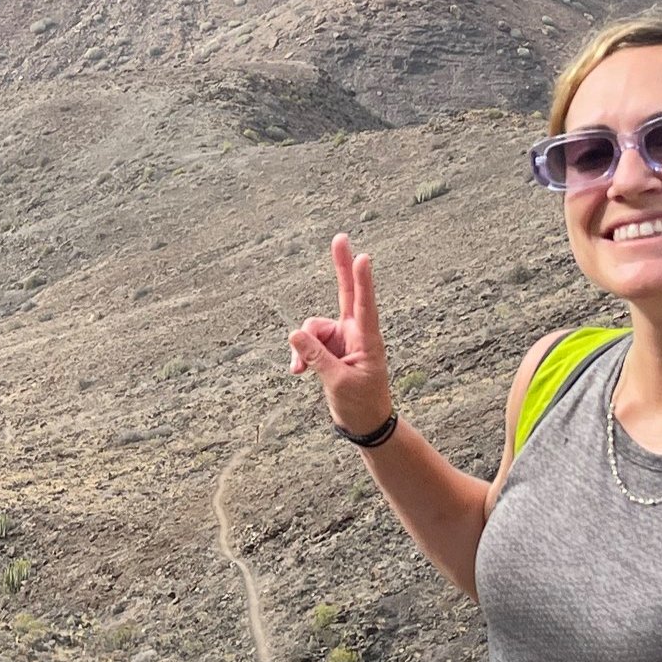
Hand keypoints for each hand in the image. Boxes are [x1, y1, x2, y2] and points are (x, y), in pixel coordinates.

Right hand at [287, 233, 392, 436]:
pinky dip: (300, 355)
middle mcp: (354, 333)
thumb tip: (294, 333)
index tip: (363, 258)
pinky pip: (306, 343)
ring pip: (312, 328)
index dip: (362, 282)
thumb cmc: (361, 404)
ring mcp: (340, 339)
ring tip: (301, 371)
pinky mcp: (328, 349)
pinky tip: (298, 372)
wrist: (364, 424)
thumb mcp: (337, 382)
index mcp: (367, 340)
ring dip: (302, 348)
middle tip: (340, 237)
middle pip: (345, 293)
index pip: (365, 305)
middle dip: (340, 267)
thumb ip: (316, 356)